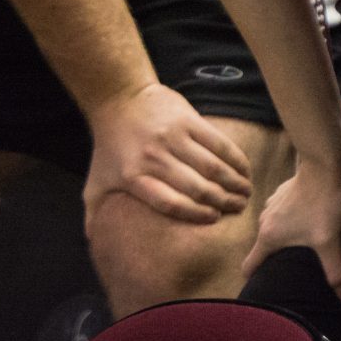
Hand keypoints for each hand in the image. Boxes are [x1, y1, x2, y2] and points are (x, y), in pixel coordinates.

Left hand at [84, 84, 255, 227]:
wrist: (118, 98)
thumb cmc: (109, 145)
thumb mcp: (96, 180)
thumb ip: (95, 212)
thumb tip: (95, 242)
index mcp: (135, 177)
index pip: (171, 203)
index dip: (196, 214)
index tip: (213, 219)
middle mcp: (154, 158)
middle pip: (197, 188)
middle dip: (223, 202)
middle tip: (238, 208)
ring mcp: (171, 137)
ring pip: (212, 167)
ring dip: (234, 183)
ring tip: (245, 193)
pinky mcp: (187, 119)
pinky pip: (218, 143)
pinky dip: (235, 159)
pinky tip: (244, 170)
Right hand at [243, 159, 340, 304]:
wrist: (325, 163)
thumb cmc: (322, 202)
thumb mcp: (330, 241)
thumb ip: (337, 273)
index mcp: (269, 235)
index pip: (250, 265)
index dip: (254, 281)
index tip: (260, 293)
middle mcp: (265, 220)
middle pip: (264, 249)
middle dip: (274, 263)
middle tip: (292, 277)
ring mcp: (274, 205)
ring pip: (275, 231)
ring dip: (285, 241)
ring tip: (304, 251)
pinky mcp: (285, 195)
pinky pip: (284, 216)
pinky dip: (293, 224)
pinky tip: (311, 226)